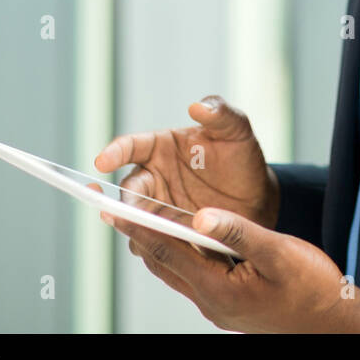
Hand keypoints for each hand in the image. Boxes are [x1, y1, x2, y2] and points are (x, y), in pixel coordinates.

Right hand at [93, 95, 279, 230]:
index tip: (102, 162)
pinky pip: (153, 243)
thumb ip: (220, 114)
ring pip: (135, 221)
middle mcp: (152, 178)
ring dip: (138, 229)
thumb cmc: (241, 158)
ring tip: (146, 235)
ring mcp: (158, 208)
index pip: (131, 147)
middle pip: (129, 191)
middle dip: (123, 202)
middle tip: (124, 211)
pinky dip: (156, 248)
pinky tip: (166, 252)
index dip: (115, 152)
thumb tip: (198, 106)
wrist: (258, 196)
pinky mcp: (167, 234)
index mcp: (160, 147)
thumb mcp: (236, 131)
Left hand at [104, 206, 359, 332]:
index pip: (168, 252)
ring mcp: (219, 307)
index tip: (112, 209)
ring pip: (178, 271)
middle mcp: (211, 302)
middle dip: (140, 235)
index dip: (139, 227)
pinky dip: (183, 254)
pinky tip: (188, 238)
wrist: (334, 322)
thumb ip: (238, 232)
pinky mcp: (229, 305)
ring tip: (143, 219)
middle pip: (164, 263)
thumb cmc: (313, 286)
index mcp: (218, 289)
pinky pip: (195, 276)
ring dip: (161, 245)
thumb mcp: (279, 252)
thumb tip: (200, 215)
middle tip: (116, 209)